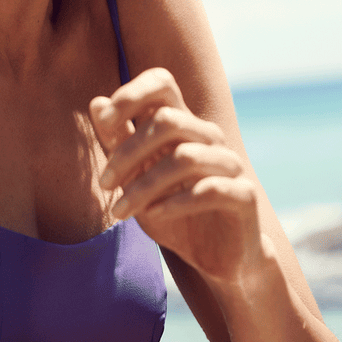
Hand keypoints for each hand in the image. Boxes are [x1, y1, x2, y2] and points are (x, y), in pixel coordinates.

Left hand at [89, 68, 266, 285]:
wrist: (218, 259)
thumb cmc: (173, 212)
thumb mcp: (135, 180)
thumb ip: (118, 142)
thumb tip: (97, 102)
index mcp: (182, 124)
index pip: (162, 82)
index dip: (131, 93)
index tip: (104, 122)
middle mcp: (208, 137)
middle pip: (167, 119)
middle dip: (128, 151)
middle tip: (104, 184)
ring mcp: (229, 164)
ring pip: (184, 156)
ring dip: (144, 185)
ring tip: (121, 211)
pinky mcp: (244, 195)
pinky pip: (210, 188)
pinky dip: (176, 202)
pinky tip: (154, 216)